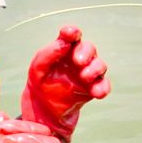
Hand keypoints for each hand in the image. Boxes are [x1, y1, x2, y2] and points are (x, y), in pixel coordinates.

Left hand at [19, 25, 108, 142]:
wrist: (44, 110)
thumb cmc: (41, 83)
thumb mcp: (38, 69)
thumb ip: (48, 54)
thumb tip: (64, 43)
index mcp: (64, 50)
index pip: (71, 36)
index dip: (72, 32)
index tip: (70, 34)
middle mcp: (78, 59)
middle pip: (89, 48)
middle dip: (86, 53)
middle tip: (79, 62)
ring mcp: (87, 73)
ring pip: (100, 65)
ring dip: (95, 69)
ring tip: (85, 77)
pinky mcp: (92, 89)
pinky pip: (103, 85)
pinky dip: (102, 88)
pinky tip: (97, 93)